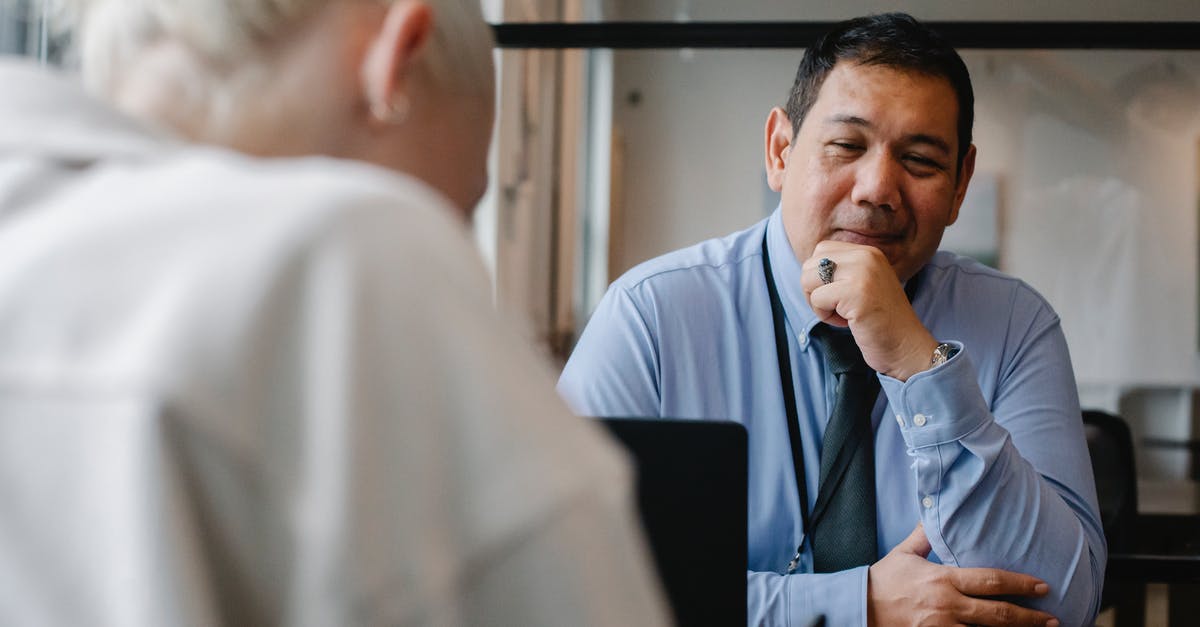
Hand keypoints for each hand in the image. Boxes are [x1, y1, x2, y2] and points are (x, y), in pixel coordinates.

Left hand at [801, 241, 937, 380]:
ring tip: (843, 314)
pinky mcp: (855, 293)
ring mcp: (862, 273)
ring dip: (818, 304)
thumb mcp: (863, 285)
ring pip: (808, 280)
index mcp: (868, 252)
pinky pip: (817, 299)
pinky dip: (825, 316)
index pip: (821, 250)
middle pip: (810, 264)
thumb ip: (842, 271)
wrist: (907, 346)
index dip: (820, 277)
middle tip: (839, 308)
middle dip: (815, 290)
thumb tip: (808, 268)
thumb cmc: (881, 322)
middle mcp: (866, 256)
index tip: (840, 296)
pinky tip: (847, 322)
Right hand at [868, 524, 1057, 626]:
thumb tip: (936, 512)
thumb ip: (924, 535)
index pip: (990, 581)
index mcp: (942, 579)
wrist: (858, 609)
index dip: (1020, 583)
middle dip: (1030, 617)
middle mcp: (947, 606)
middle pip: (998, 614)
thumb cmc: (882, 581)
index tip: (1042, 586)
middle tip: (1054, 619)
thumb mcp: (903, 554)